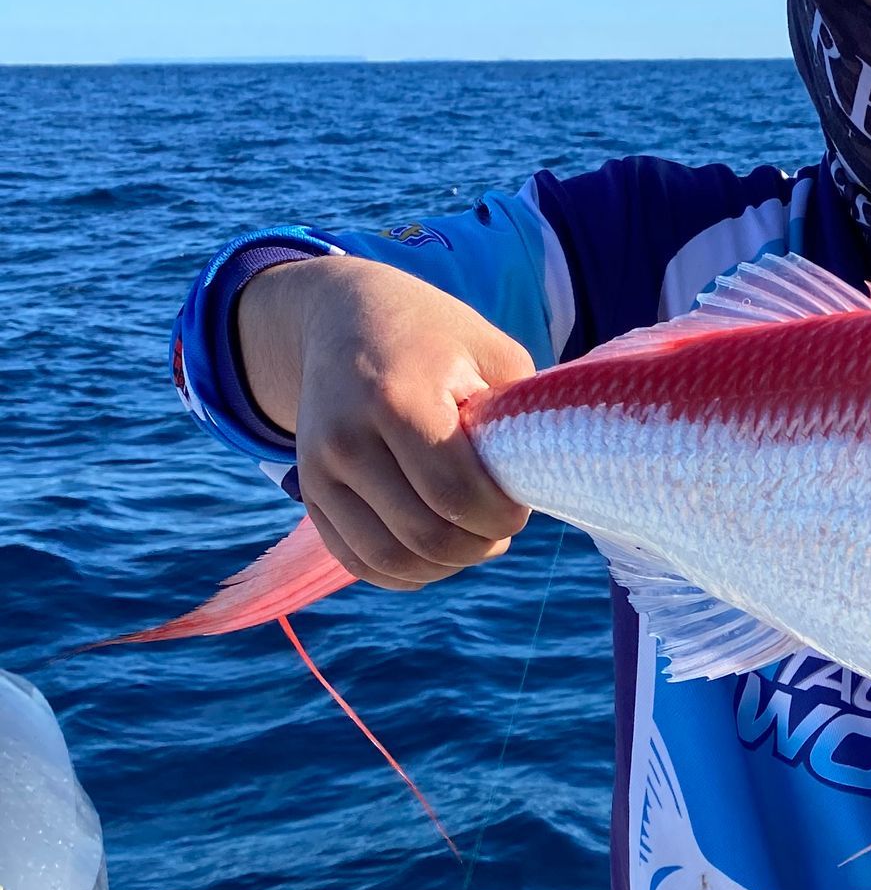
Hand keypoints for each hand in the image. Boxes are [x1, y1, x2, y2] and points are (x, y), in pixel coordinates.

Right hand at [237, 258, 533, 587]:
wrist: (341, 318)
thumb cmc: (433, 336)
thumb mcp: (490, 352)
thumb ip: (520, 416)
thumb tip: (541, 482)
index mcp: (397, 398)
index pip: (457, 495)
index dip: (502, 516)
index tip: (518, 502)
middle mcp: (347, 439)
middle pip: (425, 535)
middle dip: (479, 545)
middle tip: (500, 525)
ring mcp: (318, 471)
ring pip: (390, 560)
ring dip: (445, 566)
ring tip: (471, 538)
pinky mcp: (309, 495)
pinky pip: (360, 562)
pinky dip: (405, 572)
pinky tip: (435, 550)